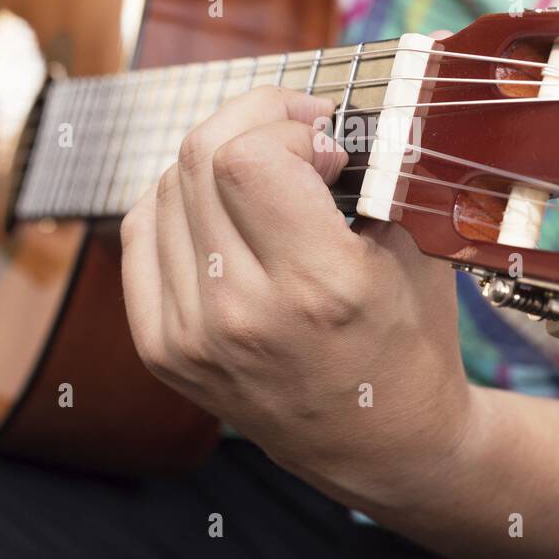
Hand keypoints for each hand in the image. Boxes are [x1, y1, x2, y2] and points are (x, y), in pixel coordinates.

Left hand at [119, 85, 471, 506]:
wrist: (380, 444)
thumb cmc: (409, 344)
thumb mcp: (415, 251)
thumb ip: (369, 174)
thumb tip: (317, 114)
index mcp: (317, 288)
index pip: (248, 158)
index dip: (286, 124)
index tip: (326, 142)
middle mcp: (241, 314)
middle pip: (199, 159)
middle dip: (252, 120)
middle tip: (295, 129)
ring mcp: (191, 337)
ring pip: (166, 188)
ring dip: (218, 159)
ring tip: (265, 172)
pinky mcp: (162, 349)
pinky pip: (142, 234)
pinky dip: (179, 202)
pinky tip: (223, 207)